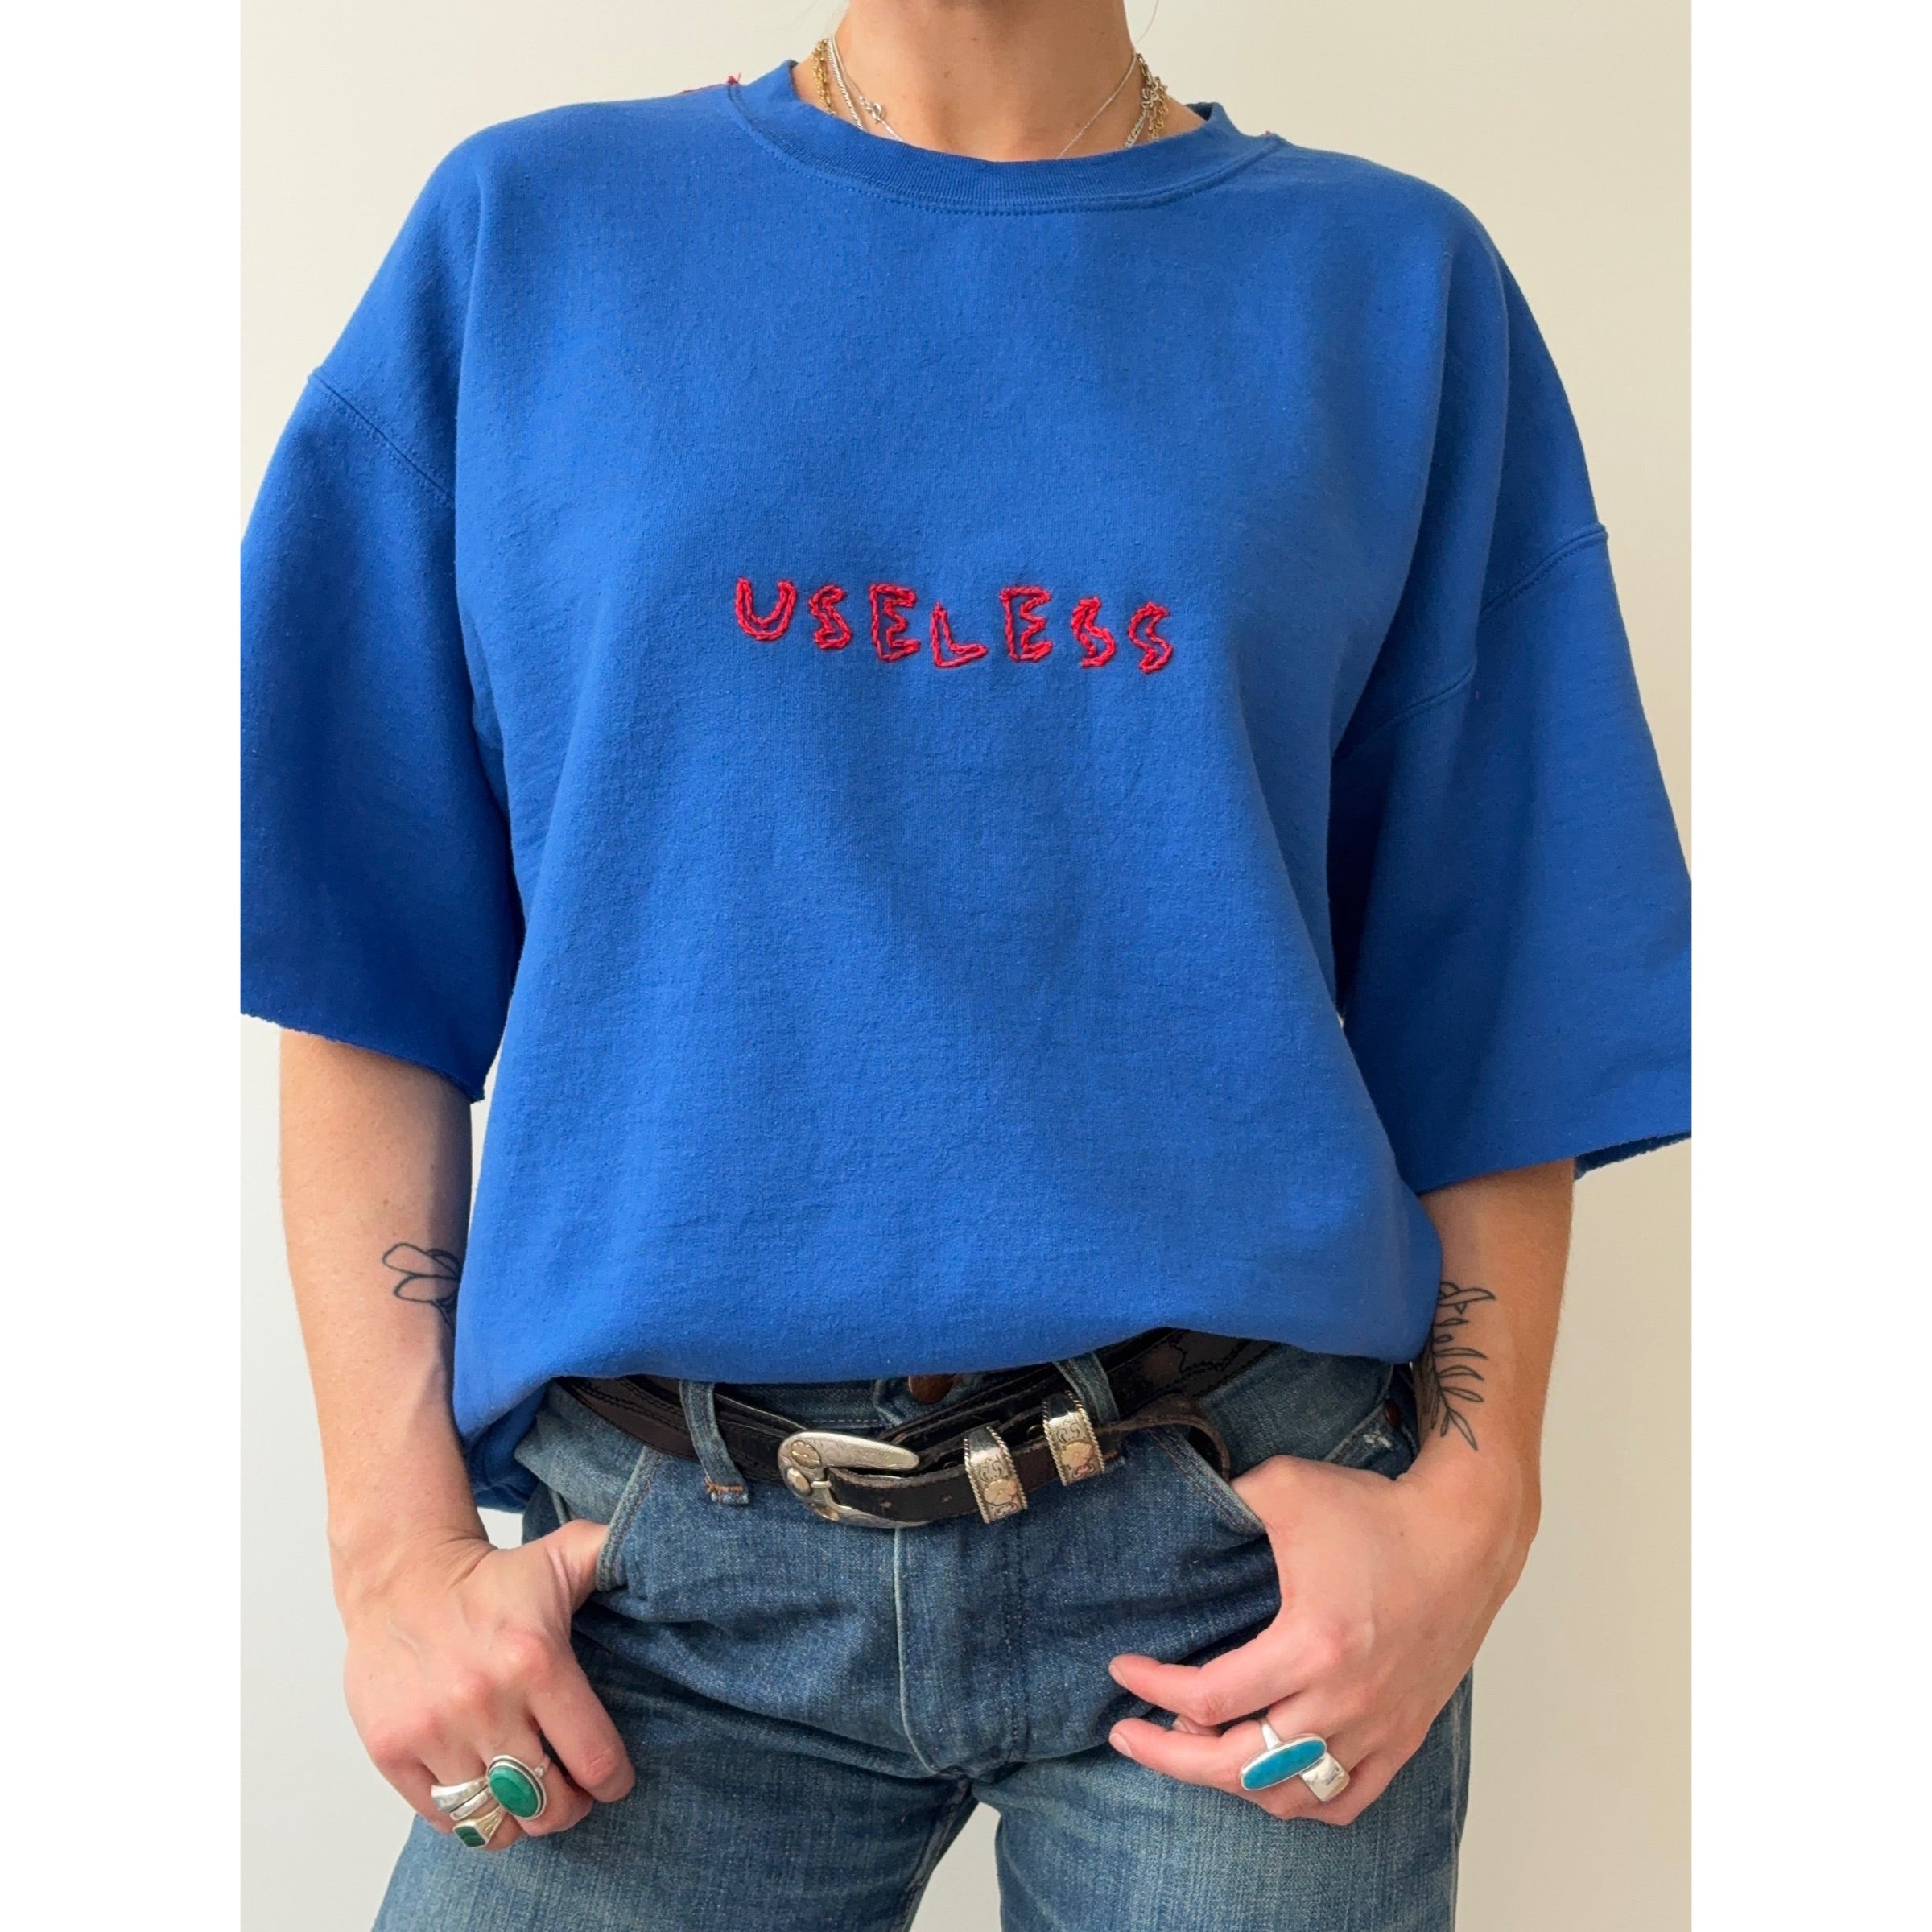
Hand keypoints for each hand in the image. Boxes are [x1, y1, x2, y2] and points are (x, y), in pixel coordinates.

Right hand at [339, 1519, 634, 1848]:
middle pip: (547, 1805)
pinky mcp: (391, 1751)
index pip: (594, 1758)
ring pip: (495, 1822)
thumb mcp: (565, 1554)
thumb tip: (667, 1557)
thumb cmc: (493, 1576)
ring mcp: (433, 1731)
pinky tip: (485, 1788)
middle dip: (570, 1807)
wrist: (402, 1576)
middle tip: (573, 1792)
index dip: (613, 1781)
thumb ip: (616, 1557)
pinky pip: (444, 1818)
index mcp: (535, 1659)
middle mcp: (482, 1701)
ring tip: (529, 1795)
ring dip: (520, 1819)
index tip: (613, 1779)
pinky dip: (470, 1815)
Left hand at [1106, 1451, 1532, 1824]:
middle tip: (1127, 1736)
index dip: (1152, 1688)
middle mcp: (1346, 1700)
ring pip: (1288, 1793)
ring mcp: (1378, 1726)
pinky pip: (1345, 1799)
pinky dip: (1298, 1798)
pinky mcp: (1404, 1735)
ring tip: (1194, 1746)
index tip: (1122, 1670)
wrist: (1466, 1534)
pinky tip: (1267, 1773)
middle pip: (1238, 1766)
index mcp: (1312, 1645)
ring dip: (1230, 1781)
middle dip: (1169, 1759)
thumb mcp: (1286, 1486)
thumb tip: (1179, 1511)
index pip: (1210, 1697)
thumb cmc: (1378, 1511)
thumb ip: (1225, 1499)